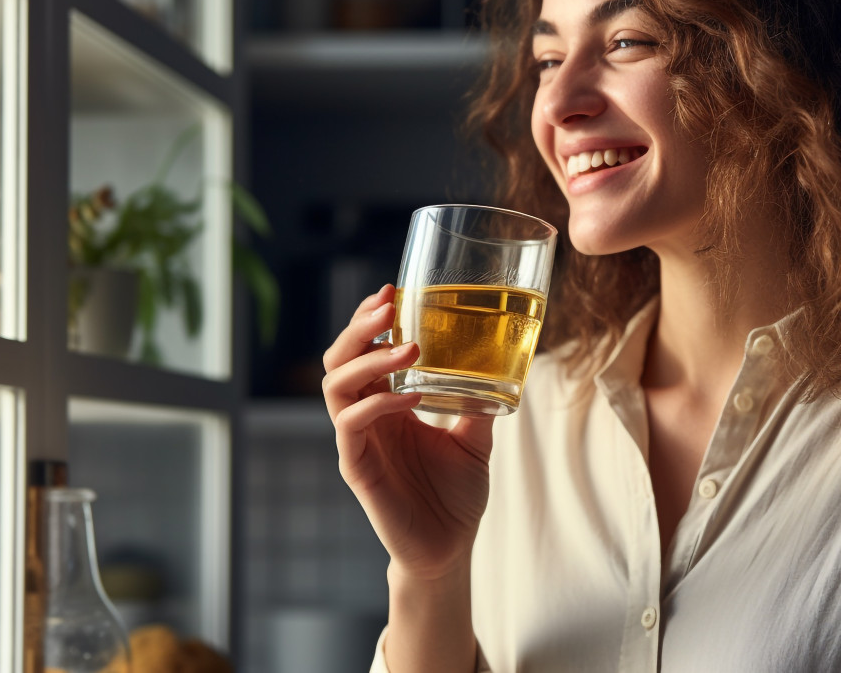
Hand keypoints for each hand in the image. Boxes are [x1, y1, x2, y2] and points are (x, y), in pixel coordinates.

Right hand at [322, 284, 493, 581]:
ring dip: (370, 360)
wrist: (450, 549)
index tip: (391, 290)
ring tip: (409, 349)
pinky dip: (379, 404)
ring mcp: (358, 441)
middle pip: (339, 358)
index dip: (369, 319)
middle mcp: (366, 417)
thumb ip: (478, 401)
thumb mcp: (475, 438)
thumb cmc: (455, 494)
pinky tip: (411, 397)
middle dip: (359, 327)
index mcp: (386, 404)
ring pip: (336, 386)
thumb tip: (503, 364)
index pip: (362, 350)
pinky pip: (352, 426)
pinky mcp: (357, 469)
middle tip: (388, 305)